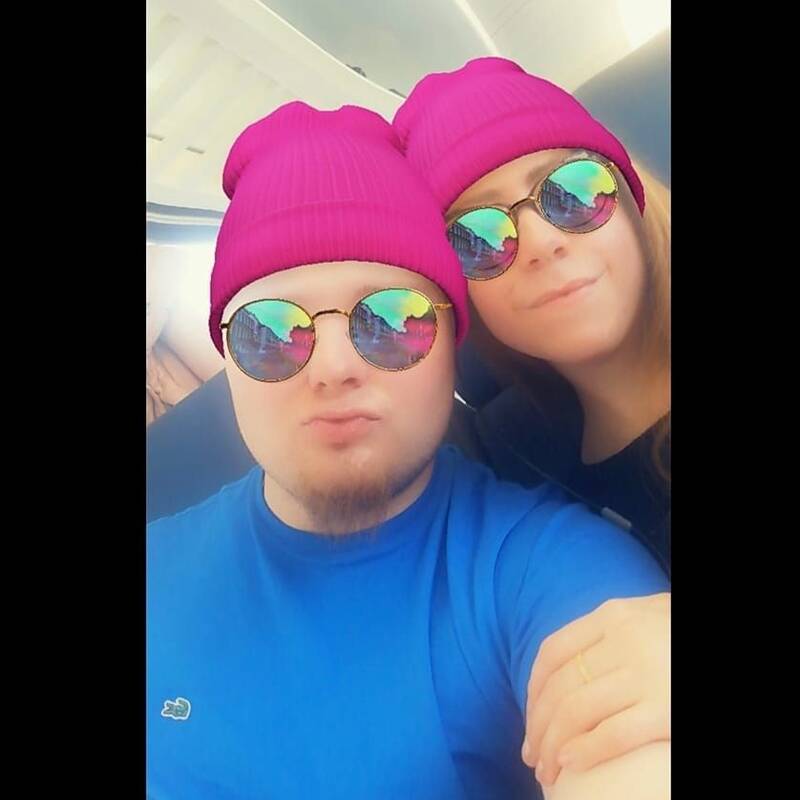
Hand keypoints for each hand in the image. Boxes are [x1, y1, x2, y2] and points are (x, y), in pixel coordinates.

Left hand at [521, 593, 669, 785]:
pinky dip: (585, 751)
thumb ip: (607, 631)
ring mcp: (646, 675)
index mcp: (613, 616)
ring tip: (546, 770)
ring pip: (577, 712)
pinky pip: (614, 734)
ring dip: (552, 746)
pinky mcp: (667, 709)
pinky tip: (570, 764)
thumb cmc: (681, 630)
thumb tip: (565, 664)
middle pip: (560, 687)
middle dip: (537, 727)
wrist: (728, 637)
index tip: (529, 718)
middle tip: (531, 755)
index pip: (553, 653)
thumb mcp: (644, 614)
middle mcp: (624, 641)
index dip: (534, 691)